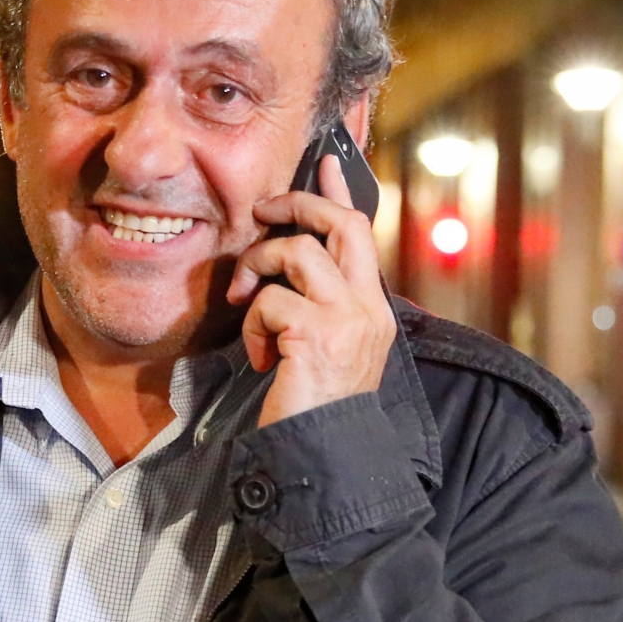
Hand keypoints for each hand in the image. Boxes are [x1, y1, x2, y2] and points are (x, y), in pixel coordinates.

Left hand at [227, 154, 395, 428]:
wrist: (324, 459)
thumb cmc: (314, 409)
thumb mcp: (323, 349)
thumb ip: (315, 305)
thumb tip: (288, 262)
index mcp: (373, 309)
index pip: (361, 233)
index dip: (339, 193)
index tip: (324, 162)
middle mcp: (369, 308)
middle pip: (340, 223)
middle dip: (295, 206)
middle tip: (261, 214)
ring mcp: (348, 319)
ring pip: (297, 252)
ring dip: (259, 270)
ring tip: (249, 309)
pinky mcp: (317, 335)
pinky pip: (270, 301)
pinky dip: (253, 326)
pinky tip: (262, 358)